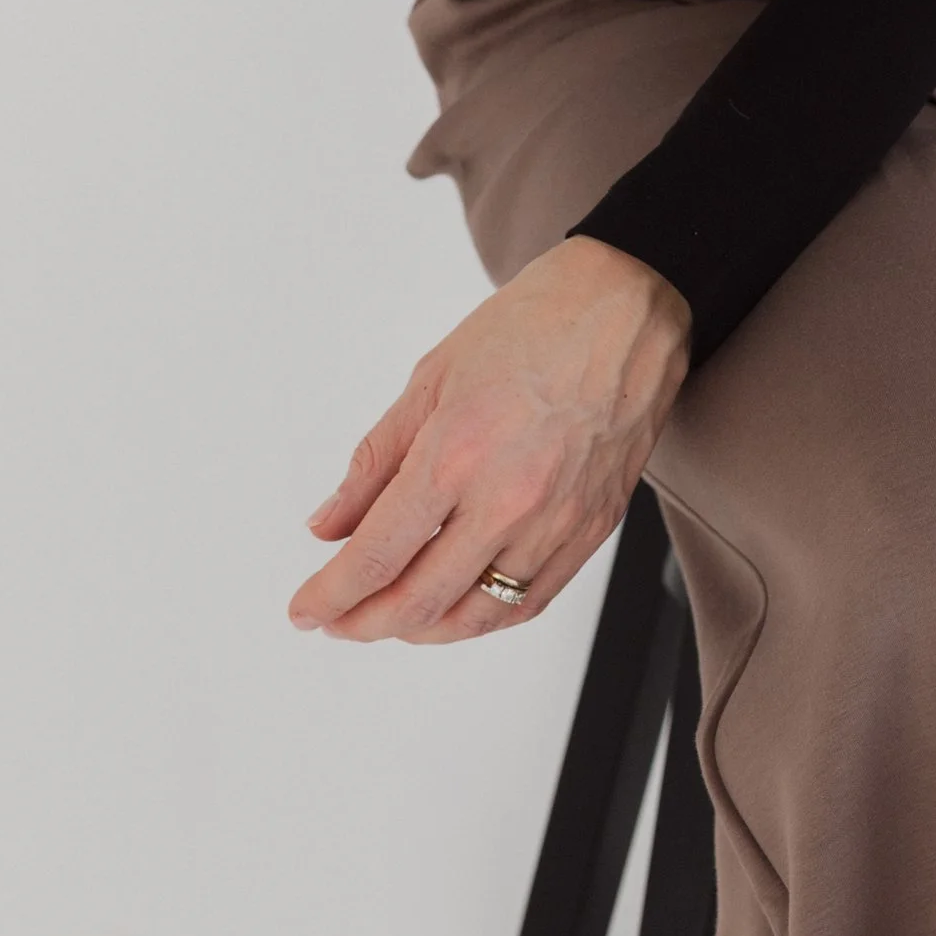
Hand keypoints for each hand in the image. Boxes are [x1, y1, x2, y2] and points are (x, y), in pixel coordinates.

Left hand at [288, 238, 689, 644]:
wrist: (629, 305)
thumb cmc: (537, 323)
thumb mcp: (433, 376)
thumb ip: (376, 460)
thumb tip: (329, 524)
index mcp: (458, 453)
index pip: (376, 556)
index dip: (330, 595)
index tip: (306, 608)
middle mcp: (508, 500)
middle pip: (418, 602)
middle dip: (362, 623)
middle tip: (337, 619)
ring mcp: (556, 522)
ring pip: (474, 617)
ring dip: (420, 631)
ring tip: (391, 618)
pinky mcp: (592, 529)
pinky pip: (529, 602)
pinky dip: (483, 618)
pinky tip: (458, 605)